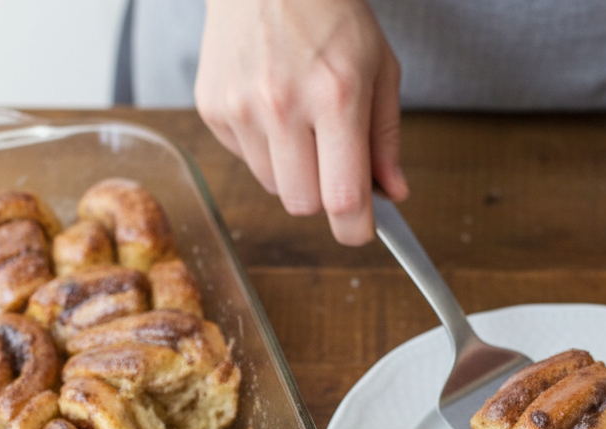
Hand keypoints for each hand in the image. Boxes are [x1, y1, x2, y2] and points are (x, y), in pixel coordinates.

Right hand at [196, 0, 407, 244]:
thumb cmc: (329, 13)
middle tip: (335, 167)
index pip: (343, 198)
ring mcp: (241, 108)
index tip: (361, 230)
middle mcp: (282, 105)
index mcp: (335, 96)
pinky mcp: (212, 108)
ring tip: (302, 123)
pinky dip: (264, 148)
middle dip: (324, 198)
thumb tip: (393, 193)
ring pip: (273, 187)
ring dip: (293, 172)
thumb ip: (386, 138)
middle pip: (303, 205)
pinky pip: (245, 160)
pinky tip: (273, 108)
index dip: (356, 228)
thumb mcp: (378, 67)